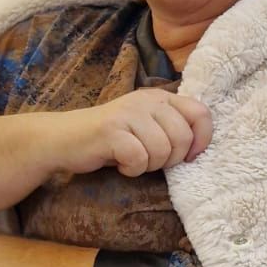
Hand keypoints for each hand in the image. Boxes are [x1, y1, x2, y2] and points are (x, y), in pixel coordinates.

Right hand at [63, 88, 212, 178]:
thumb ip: (172, 127)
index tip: (188, 158)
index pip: (201, 113)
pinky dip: (131, 170)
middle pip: (183, 137)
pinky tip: (120, 165)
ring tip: (132, 160)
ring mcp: (128, 113)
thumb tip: (200, 148)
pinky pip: (139, 158)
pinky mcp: (111, 130)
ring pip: (162, 150)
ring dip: (148, 165)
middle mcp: (147, 100)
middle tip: (148, 160)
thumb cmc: (110, 139)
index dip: (201, 140)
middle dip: (170, 159)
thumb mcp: (146, 126)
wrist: (64, 139)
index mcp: (160, 97)